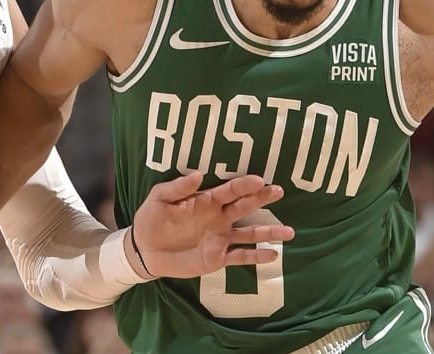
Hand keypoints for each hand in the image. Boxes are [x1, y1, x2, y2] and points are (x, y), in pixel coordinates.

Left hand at [131, 172, 294, 277]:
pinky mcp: (217, 258)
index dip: (244, 185)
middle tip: (278, 191)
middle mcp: (219, 217)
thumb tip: (199, 175)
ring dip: (269, 232)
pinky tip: (272, 255)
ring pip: (250, 234)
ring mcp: (221, 238)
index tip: (259, 180)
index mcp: (207, 201)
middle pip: (245, 207)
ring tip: (289, 232)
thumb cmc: (152, 218)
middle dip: (262, 199)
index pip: (230, 191)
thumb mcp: (159, 199)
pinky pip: (240, 257)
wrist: (144, 249)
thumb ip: (178, 188)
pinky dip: (256, 256)